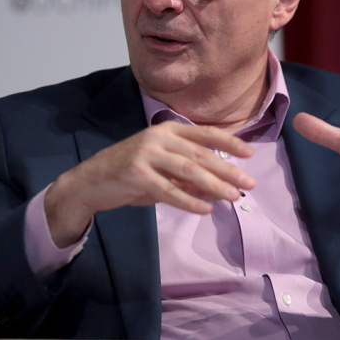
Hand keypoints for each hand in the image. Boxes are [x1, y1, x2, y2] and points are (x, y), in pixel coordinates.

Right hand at [45, 121, 255, 246]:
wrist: (90, 181)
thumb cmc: (129, 173)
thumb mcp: (160, 168)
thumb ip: (187, 176)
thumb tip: (220, 188)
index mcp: (166, 130)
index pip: (203, 133)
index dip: (228, 142)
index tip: (249, 152)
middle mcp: (157, 138)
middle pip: (200, 153)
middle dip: (227, 168)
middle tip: (249, 182)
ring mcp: (146, 155)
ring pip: (188, 170)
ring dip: (214, 184)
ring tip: (233, 196)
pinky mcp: (137, 176)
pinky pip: (169, 191)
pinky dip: (190, 201)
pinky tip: (206, 209)